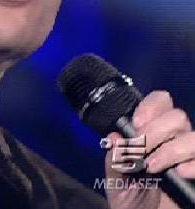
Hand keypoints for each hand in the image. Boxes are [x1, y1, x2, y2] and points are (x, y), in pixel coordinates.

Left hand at [105, 90, 194, 208]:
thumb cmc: (130, 198)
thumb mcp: (116, 178)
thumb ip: (115, 157)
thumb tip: (115, 138)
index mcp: (152, 133)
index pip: (161, 102)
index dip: (150, 107)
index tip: (136, 124)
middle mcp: (174, 140)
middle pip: (177, 117)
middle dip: (155, 131)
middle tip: (140, 150)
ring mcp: (189, 157)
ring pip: (193, 136)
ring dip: (171, 149)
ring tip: (153, 167)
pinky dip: (193, 163)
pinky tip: (179, 173)